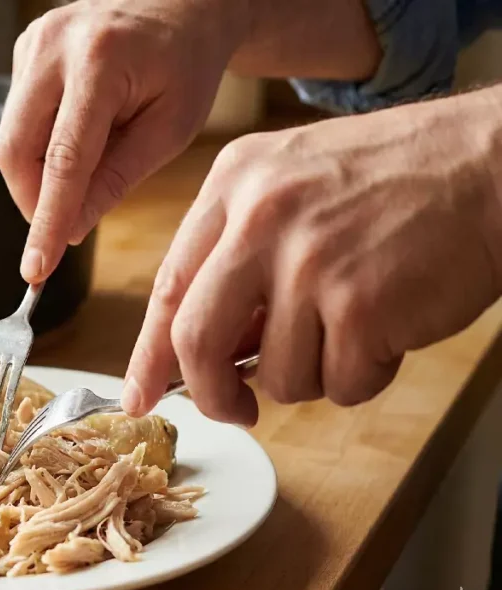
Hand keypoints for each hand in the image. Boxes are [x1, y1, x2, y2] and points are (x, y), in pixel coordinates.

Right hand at [0, 0, 245, 282]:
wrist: (181, 6)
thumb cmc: (186, 66)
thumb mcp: (170, 130)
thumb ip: (117, 180)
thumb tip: (72, 230)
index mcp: (101, 62)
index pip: (63, 160)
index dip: (47, 221)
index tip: (36, 268)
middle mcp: (54, 46)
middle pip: (14, 151)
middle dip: (35, 200)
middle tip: (66, 224)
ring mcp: (32, 43)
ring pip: (10, 139)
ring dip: (40, 174)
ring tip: (90, 164)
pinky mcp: (23, 49)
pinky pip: (17, 118)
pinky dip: (40, 146)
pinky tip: (80, 134)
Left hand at [122, 87, 501, 424]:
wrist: (492, 164)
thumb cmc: (397, 181)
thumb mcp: (293, 184)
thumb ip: (239, 256)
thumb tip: (206, 352)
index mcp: (234, 184)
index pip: (168, 286)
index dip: (148, 353)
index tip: (138, 394)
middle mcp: (259, 218)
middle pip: (195, 341)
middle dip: (211, 395)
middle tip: (236, 411)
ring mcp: (308, 261)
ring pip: (277, 376)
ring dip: (315, 375)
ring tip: (356, 328)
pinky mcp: (359, 305)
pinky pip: (340, 385)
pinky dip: (365, 376)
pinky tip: (389, 330)